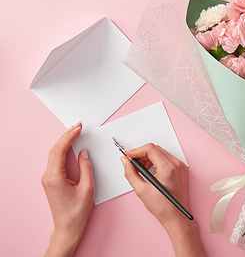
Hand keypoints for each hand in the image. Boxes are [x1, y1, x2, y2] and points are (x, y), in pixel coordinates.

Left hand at [41, 123, 94, 256]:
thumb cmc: (77, 212)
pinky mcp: (51, 181)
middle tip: (77, 126)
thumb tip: (83, 154)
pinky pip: (55, 161)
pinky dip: (62, 151)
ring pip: (53, 155)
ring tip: (74, 133)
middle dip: (66, 136)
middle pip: (54, 150)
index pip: (59, 150)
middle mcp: (48, 177)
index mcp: (55, 177)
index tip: (78, 128)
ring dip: (63, 143)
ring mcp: (47, 179)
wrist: (67, 228)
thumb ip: (86, 168)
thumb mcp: (87, 188)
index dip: (69, 137)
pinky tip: (69, 147)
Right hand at [122, 143, 203, 256]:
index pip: (150, 149)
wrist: (176, 217)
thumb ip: (130, 173)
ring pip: (161, 153)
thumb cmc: (163, 207)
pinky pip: (166, 159)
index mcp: (168, 168)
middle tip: (132, 163)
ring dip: (148, 157)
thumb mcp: (141, 190)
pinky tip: (150, 171)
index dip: (136, 150)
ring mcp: (180, 166)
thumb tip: (125, 161)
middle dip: (141, 154)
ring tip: (140, 169)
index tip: (127, 154)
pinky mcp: (181, 170)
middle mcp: (176, 164)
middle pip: (155, 149)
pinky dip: (156, 161)